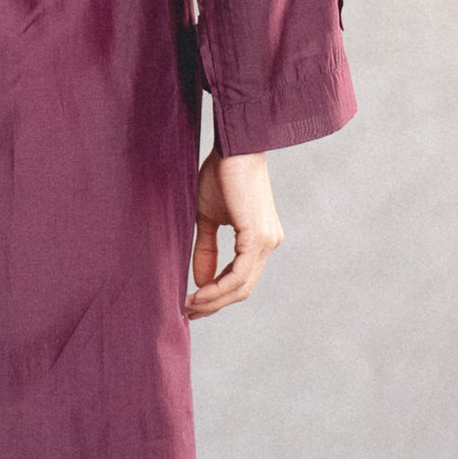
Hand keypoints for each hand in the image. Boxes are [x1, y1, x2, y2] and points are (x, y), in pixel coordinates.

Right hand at [185, 150, 281, 318]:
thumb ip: (206, 249)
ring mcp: (267, 242)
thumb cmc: (221, 173)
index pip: (241, 278)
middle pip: (243, 288)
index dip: (217, 295)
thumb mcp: (208, 218)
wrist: (234, 146)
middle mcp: (269, 244)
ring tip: (189, 306)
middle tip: (188, 312)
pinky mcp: (257, 237)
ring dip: (214, 300)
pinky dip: (218, 287)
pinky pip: (239, 273)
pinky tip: (199, 293)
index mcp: (260, 239)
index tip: (192, 304)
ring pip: (241, 286)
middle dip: (214, 304)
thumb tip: (200, 281)